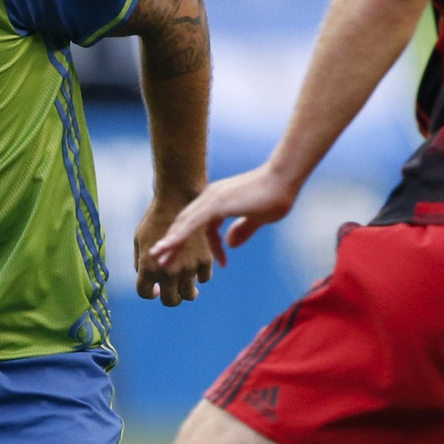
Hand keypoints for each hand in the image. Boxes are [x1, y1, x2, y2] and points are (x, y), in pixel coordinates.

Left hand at [134, 192, 212, 304]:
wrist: (177, 198)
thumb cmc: (154, 218)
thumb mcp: (139, 240)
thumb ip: (141, 263)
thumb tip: (150, 282)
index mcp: (148, 268)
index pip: (145, 294)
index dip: (148, 293)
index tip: (153, 289)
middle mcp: (168, 272)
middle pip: (170, 300)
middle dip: (168, 297)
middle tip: (169, 292)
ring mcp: (188, 267)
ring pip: (189, 294)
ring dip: (185, 291)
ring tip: (183, 285)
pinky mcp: (205, 259)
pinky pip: (204, 278)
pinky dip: (200, 276)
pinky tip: (195, 269)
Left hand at [149, 163, 299, 268]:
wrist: (285, 180)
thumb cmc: (276, 196)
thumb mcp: (258, 218)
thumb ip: (243, 229)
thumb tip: (231, 244)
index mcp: (218, 200)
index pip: (201, 225)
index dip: (201, 243)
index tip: (209, 263)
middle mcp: (211, 197)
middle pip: (185, 223)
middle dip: (173, 242)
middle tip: (160, 259)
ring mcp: (212, 199)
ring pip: (184, 224)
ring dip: (170, 241)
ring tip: (157, 257)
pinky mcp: (216, 203)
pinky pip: (193, 223)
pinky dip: (180, 235)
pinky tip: (170, 246)